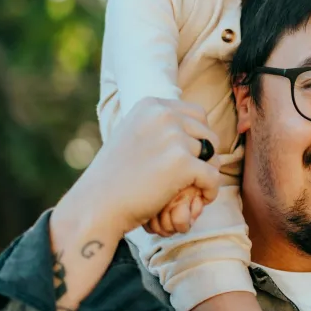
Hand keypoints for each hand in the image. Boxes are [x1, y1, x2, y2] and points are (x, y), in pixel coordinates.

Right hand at [72, 98, 220, 237]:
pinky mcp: (182, 163)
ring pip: (212, 155)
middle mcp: (163, 115)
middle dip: (206, 156)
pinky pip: (213, 177)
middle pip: (208, 133)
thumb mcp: (133, 135)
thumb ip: (159, 126)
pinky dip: (210, 191)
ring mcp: (173, 138)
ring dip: (206, 174)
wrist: (97, 205)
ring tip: (192, 189)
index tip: (191, 157)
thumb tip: (194, 123)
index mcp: (151, 105)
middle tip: (196, 176)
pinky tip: (201, 199)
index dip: (199, 137)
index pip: (197, 114)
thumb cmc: (114, 177)